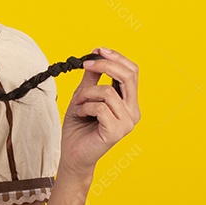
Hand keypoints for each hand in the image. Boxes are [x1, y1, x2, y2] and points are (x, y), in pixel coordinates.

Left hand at [59, 47, 139, 176]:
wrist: (72, 154)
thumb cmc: (79, 127)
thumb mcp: (84, 96)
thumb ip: (91, 79)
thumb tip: (94, 56)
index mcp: (129, 102)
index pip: (132, 72)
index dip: (117, 58)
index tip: (98, 50)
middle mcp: (133, 111)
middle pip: (128, 76)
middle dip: (104, 65)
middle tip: (85, 64)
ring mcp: (127, 122)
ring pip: (108, 92)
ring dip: (86, 94)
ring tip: (79, 104)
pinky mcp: (117, 131)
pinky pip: (100, 107)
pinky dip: (84, 107)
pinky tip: (80, 115)